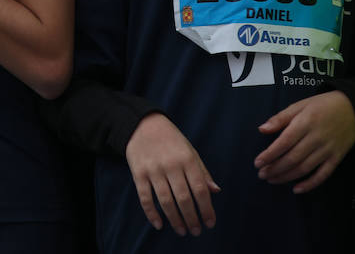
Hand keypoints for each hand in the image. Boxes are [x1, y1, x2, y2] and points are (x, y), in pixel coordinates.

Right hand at [124, 112, 219, 235]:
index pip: (200, 189)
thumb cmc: (171, 140)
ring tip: (182, 231)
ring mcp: (153, 169)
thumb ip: (202, 172)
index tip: (210, 223)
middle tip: (196, 231)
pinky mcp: (138, 173)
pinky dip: (152, 213)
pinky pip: (145, 197)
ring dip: (175, 219)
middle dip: (191, 218)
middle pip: (184, 198)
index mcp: (187, 159)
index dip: (206, 209)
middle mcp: (171, 165)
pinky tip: (159, 224)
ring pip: (165, 200)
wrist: (143, 124)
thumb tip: (216, 191)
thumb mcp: (190, 151)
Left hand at [255, 90, 354, 192]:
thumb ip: (281, 118)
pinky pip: (323, 174)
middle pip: (293, 158)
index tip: (257, 163)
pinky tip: (297, 189)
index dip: (269, 155)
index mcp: (305, 123)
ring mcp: (328, 150)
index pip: (284, 143)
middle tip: (262, 175)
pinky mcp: (337, 158)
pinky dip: (310, 184)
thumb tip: (262, 129)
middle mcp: (316, 138)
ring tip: (272, 180)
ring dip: (287, 177)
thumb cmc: (321, 105)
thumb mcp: (299, 105)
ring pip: (305, 168)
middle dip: (275, 168)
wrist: (352, 108)